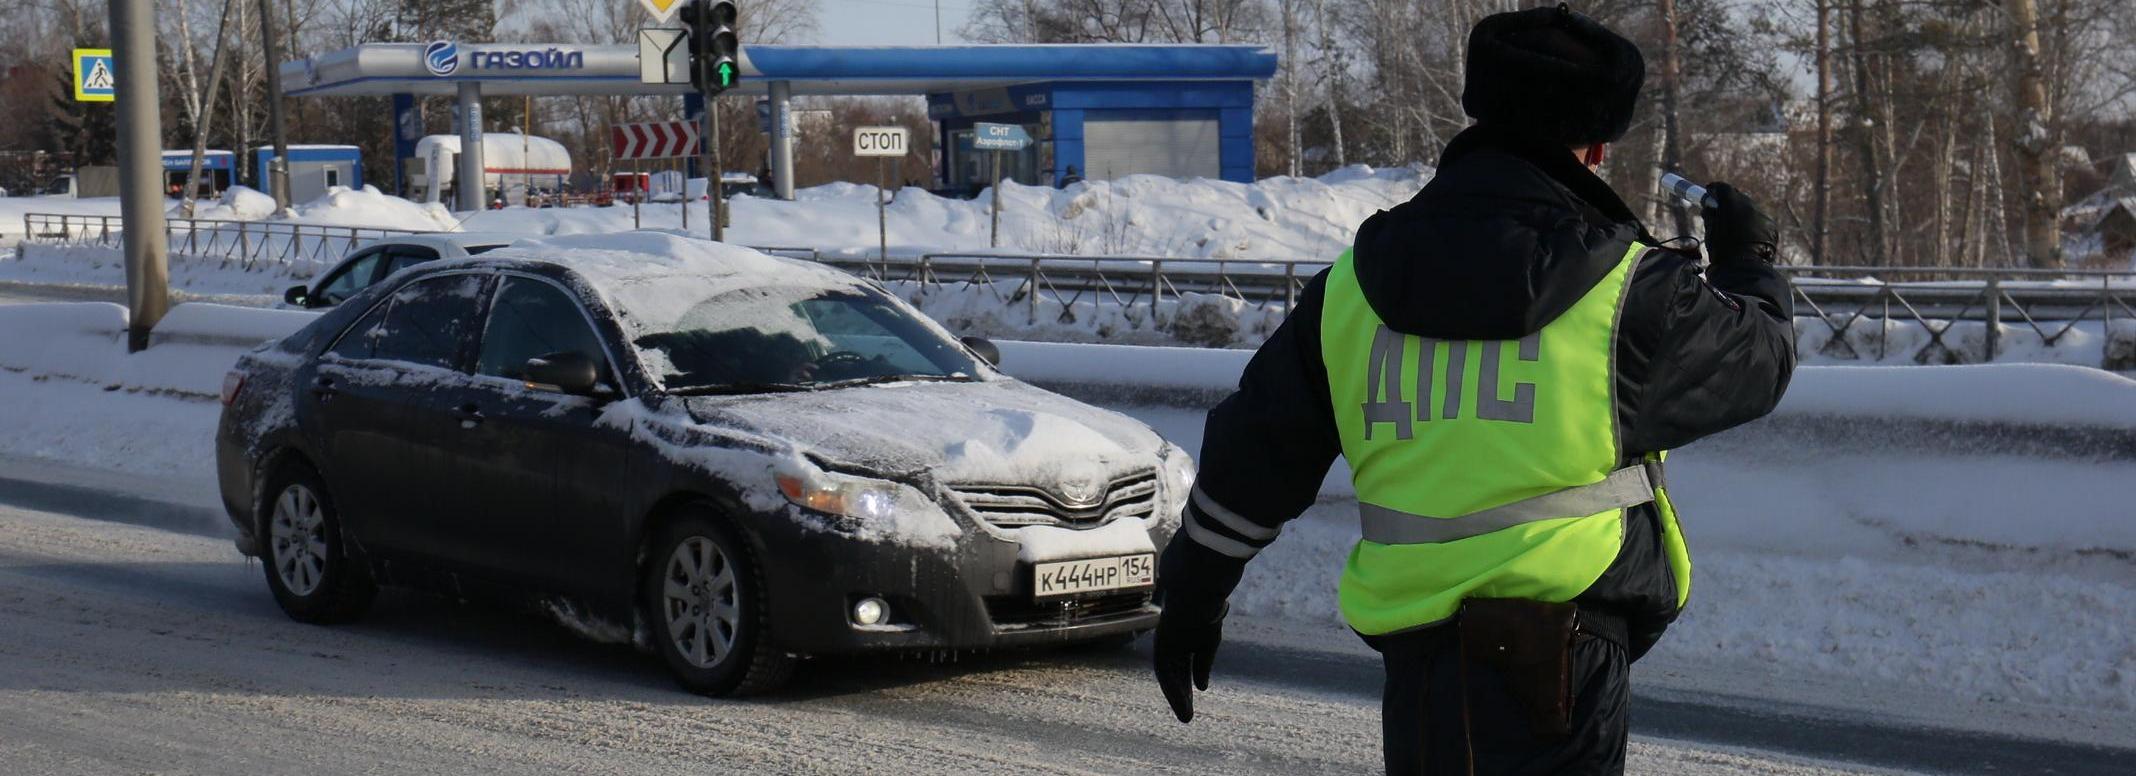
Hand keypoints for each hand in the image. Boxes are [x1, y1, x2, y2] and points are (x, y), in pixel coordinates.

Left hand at [1153, 599, 1224, 722]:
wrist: (1199, 592)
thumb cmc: (1206, 613)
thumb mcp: (1208, 644)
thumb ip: (1202, 664)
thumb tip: (1201, 687)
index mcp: (1181, 641)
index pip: (1181, 668)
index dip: (1186, 685)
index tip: (1193, 699)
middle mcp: (1171, 644)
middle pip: (1174, 675)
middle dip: (1181, 696)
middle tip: (1187, 716)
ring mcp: (1165, 644)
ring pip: (1168, 677)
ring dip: (1177, 698)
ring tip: (1186, 716)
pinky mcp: (1162, 645)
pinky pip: (1166, 672)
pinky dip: (1174, 688)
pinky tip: (1183, 701)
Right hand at [1701, 181, 1776, 264]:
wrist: (1745, 270)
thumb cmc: (1723, 252)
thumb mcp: (1710, 233)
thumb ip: (1710, 216)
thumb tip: (1709, 208)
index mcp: (1732, 205)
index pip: (1722, 188)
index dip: (1714, 190)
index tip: (1709, 194)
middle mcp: (1750, 206)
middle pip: (1738, 196)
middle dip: (1729, 200)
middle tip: (1719, 209)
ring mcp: (1762, 216)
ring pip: (1750, 208)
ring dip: (1741, 213)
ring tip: (1734, 226)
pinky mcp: (1771, 227)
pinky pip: (1759, 220)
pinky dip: (1752, 224)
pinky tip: (1746, 236)